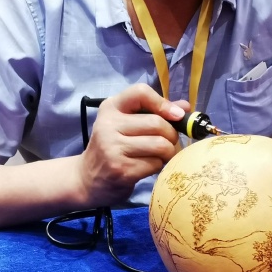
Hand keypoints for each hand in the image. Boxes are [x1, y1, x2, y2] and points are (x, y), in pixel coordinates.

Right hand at [76, 84, 184, 206]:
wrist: (86, 179)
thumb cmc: (113, 147)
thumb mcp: (126, 124)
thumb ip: (154, 112)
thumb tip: (185, 107)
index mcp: (110, 108)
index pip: (140, 92)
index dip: (163, 103)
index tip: (176, 115)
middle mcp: (108, 125)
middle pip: (157, 123)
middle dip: (171, 135)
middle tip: (169, 143)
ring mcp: (113, 148)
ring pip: (160, 145)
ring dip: (168, 153)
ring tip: (161, 156)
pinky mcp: (121, 170)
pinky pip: (155, 164)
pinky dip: (158, 166)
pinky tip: (149, 167)